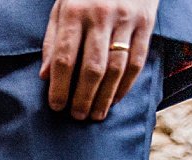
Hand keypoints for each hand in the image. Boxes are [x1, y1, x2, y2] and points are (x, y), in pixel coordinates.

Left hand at [39, 0, 155, 120]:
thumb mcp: (63, 6)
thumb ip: (53, 40)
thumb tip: (45, 76)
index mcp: (74, 11)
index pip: (65, 58)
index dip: (59, 87)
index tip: (56, 106)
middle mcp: (101, 16)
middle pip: (92, 68)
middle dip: (83, 98)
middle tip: (77, 116)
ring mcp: (126, 20)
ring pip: (116, 68)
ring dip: (105, 97)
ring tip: (96, 115)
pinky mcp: (146, 23)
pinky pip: (137, 61)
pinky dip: (126, 85)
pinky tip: (115, 99)